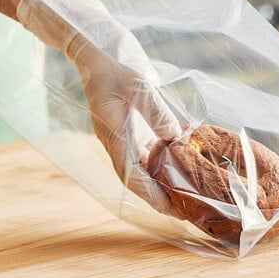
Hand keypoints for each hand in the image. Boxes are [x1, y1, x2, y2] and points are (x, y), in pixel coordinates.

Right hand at [72, 40, 180, 213]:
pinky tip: (174, 171)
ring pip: (139, 170)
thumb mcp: (140, 89)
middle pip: (135, 179)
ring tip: (181, 198)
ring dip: (158, 185)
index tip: (167, 208)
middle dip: (156, 197)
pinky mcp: (127, 134)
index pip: (130, 173)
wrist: (96, 65)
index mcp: (115, 135)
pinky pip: (142, 157)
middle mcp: (116, 143)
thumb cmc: (116, 74)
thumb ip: (158, 113)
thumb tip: (176, 138)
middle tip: (182, 212)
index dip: (148, 193)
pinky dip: (157, 167)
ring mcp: (121, 140)